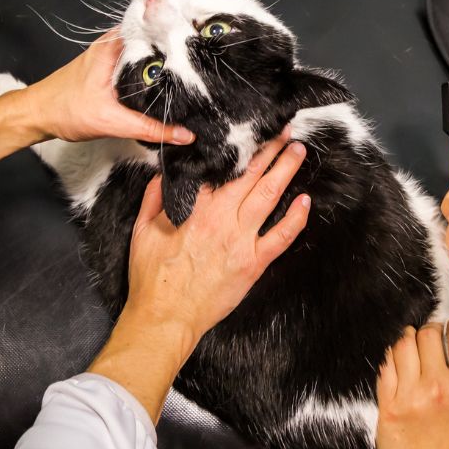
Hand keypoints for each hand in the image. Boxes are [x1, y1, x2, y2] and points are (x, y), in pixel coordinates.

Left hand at [22, 28, 194, 144]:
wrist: (40, 114)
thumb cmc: (66, 109)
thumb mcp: (114, 122)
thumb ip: (152, 129)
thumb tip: (184, 135)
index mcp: (113, 47)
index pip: (153, 33)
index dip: (177, 41)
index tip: (198, 53)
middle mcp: (113, 45)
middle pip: (153, 44)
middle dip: (175, 56)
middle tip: (199, 71)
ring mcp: (111, 56)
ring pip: (146, 56)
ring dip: (164, 67)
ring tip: (189, 79)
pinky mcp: (110, 68)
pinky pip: (138, 67)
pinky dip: (151, 77)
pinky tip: (164, 89)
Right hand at [124, 128, 309, 367]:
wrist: (166, 317)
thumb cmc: (154, 278)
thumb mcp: (143, 231)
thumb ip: (155, 199)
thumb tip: (164, 175)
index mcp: (195, 209)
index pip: (220, 170)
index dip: (237, 149)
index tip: (248, 134)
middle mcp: (222, 219)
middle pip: (250, 176)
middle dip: (269, 150)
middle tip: (284, 132)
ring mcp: (241, 241)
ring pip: (269, 197)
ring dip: (285, 171)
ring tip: (298, 151)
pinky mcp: (254, 263)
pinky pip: (281, 237)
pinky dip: (296, 218)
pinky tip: (306, 201)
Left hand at [376, 320, 448, 448]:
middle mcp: (437, 385)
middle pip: (427, 334)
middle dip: (428, 329)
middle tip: (427, 335)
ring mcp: (409, 393)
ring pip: (403, 344)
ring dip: (406, 338)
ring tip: (409, 341)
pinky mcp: (387, 401)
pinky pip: (386, 365)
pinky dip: (391, 357)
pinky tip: (396, 360)